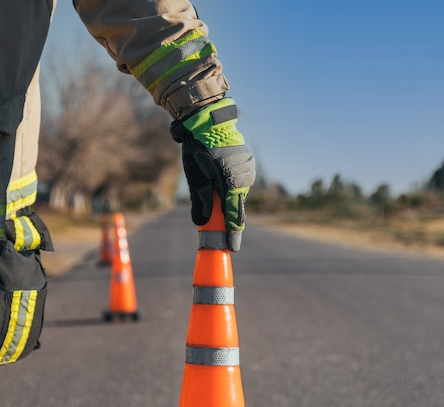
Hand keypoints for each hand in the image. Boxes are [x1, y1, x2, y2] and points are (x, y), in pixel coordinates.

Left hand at [170, 98, 255, 251]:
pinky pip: (239, 180)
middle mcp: (244, 178)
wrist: (208, 121)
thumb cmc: (199, 149)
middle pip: (236, 205)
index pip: (233, 217)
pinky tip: (219, 178)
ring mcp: (247, 169)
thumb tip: (201, 222)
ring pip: (238, 192)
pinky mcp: (246, 161)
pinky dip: (231, 185)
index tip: (232, 249)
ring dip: (228, 198)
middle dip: (227, 216)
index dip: (232, 235)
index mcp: (232, 184)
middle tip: (218, 228)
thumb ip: (200, 201)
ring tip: (214, 192)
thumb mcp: (195, 177)